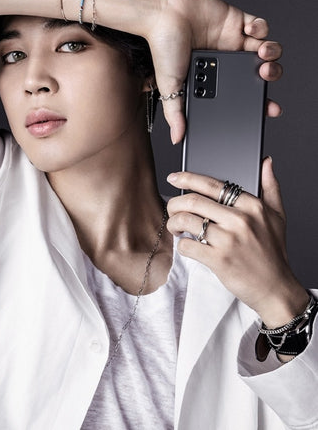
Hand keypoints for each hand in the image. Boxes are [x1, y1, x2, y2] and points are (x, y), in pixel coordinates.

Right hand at [146, 0, 282, 143]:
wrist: (163, 14)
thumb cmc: (163, 49)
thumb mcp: (170, 88)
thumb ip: (176, 114)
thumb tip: (177, 138)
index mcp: (214, 79)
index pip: (241, 93)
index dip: (259, 101)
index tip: (270, 109)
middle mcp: (226, 61)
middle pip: (260, 72)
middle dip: (271, 74)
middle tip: (265, 75)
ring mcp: (233, 40)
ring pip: (265, 49)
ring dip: (271, 52)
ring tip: (262, 52)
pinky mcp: (236, 20)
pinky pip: (259, 25)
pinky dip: (261, 27)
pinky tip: (249, 31)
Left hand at [165, 157, 307, 327]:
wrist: (275, 288)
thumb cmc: (273, 251)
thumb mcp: (277, 216)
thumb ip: (270, 186)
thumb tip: (265, 161)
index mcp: (252, 206)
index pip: (212, 184)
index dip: (187, 178)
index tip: (173, 178)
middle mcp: (241, 220)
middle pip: (192, 201)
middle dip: (174, 203)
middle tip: (171, 209)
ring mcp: (229, 240)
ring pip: (185, 221)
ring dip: (173, 223)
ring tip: (176, 227)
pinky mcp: (219, 260)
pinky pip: (187, 245)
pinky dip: (181, 245)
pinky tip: (186, 245)